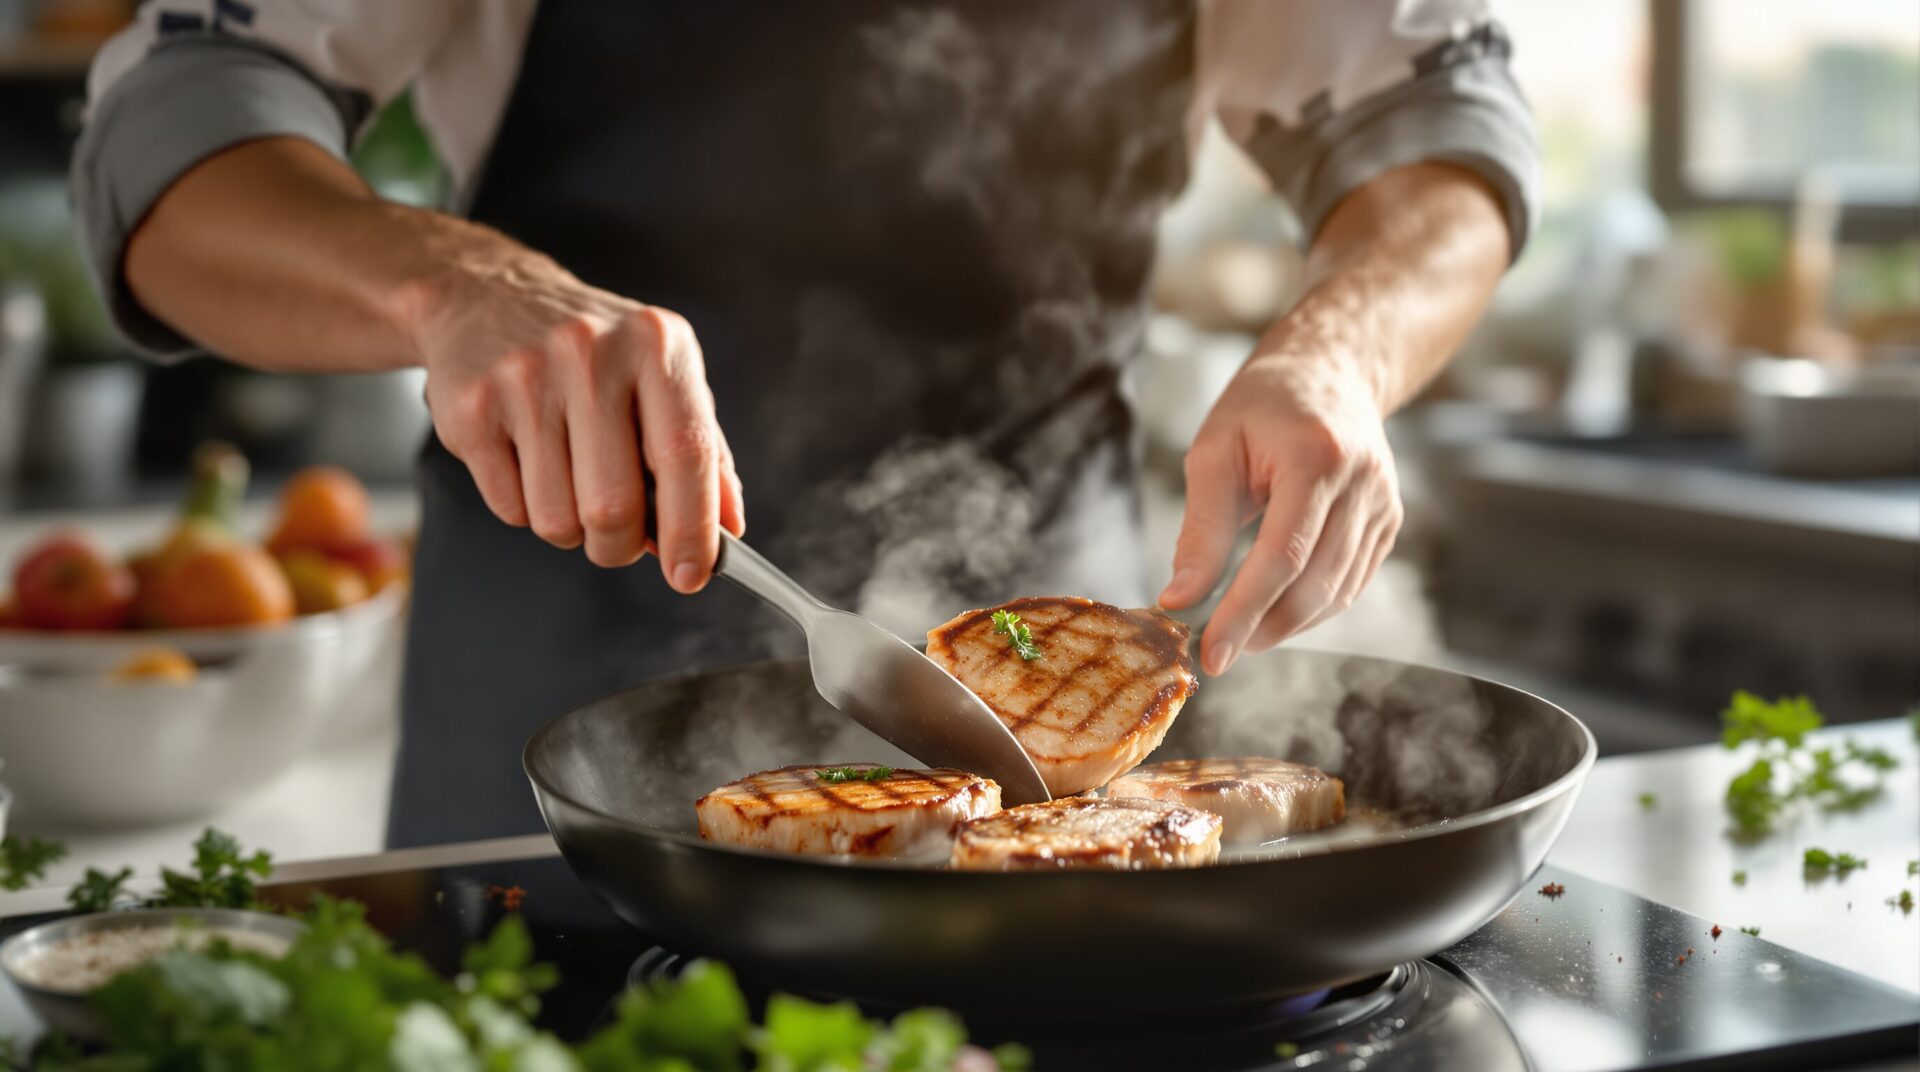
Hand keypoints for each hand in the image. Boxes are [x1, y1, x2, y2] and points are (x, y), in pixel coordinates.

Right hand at [407, 233, 744, 589]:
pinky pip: (511, 510)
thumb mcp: (662, 374)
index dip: (693, 530)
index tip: (692, 574)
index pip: (685, 454)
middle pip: (614, 506)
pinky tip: (528, 460)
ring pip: (557, 520)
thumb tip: (727, 527)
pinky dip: (527, 507)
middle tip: (619, 536)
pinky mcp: (470, 409)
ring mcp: (524, 379)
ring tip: (568, 478)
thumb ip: (703, 450)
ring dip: (570, 526)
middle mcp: (591, 353)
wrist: (485, 298)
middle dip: (620, 544)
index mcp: (655, 344)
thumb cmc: (592, 350)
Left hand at [1158, 346, 1401, 675]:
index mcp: (1315, 457)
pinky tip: (1274, 611)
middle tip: (1218, 654)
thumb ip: (1201, 530)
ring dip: (1284, 626)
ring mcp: (1384, 506)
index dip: (1244, 612)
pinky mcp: (1389, 523)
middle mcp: (1362, 484)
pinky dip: (1310, 608)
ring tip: (1239, 634)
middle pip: (1314, 585)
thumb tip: (1180, 599)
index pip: (1282, 556)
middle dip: (1262, 628)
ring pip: (1336, 594)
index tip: (1211, 654)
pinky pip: (1350, 585)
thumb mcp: (1214, 453)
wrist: (1329, 371)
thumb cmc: (1261, 408)